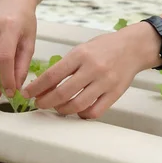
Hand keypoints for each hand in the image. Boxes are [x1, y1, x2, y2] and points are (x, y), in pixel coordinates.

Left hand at [21, 23, 160, 118]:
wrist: (133, 47)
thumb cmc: (105, 48)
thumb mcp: (82, 49)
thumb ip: (66, 66)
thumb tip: (45, 84)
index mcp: (80, 55)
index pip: (52, 75)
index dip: (36, 87)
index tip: (28, 94)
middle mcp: (92, 69)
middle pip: (62, 93)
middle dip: (46, 101)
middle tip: (39, 103)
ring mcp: (104, 82)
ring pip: (77, 105)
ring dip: (62, 110)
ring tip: (57, 107)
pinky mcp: (114, 94)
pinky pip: (95, 111)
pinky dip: (82, 114)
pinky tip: (78, 111)